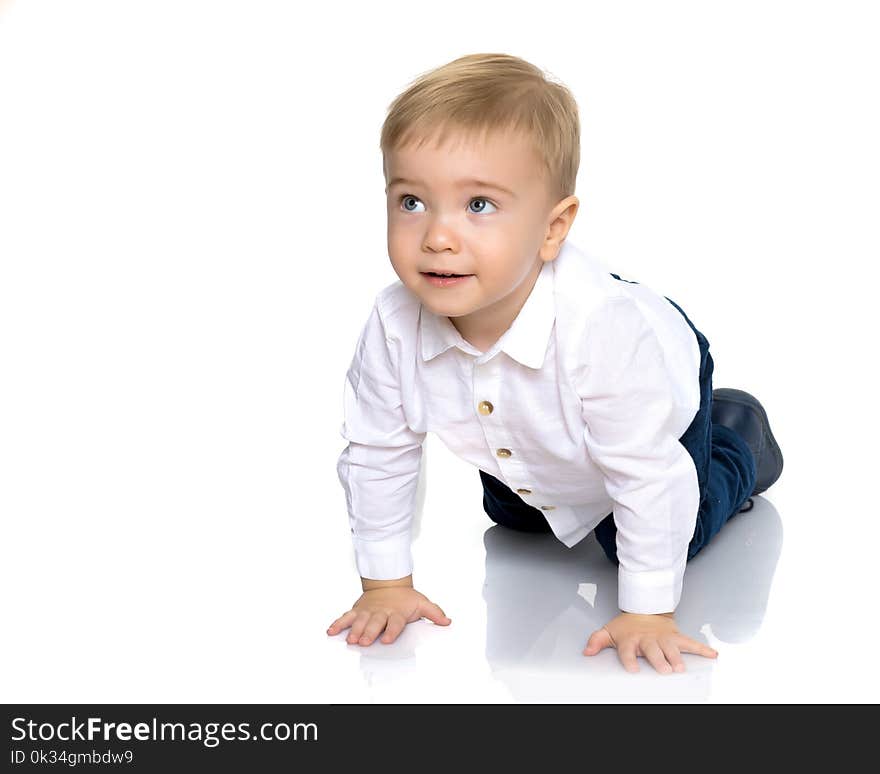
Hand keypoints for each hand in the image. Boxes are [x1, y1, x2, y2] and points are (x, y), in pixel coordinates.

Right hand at [326, 587, 450, 645]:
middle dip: (369, 632)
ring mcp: (368, 612)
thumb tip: (447, 621)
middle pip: (374, 623)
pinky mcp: (357, 611)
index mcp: (396, 612)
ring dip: (354, 630)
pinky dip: (338, 624)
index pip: (395, 623)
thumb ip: (434, 613)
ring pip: (359, 621)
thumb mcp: (422, 603)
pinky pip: (346, 617)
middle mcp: (381, 612)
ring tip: (350, 639)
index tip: (387, 639)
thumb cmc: (405, 598)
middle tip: (363, 641)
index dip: (391, 631)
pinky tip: (331, 631)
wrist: (388, 583)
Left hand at [583, 611, 717, 673]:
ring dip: (677, 657)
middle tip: (664, 669)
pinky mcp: (676, 636)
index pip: (628, 650)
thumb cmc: (628, 626)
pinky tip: (712, 654)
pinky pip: (691, 642)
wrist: (645, 609)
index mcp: (631, 640)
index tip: (632, 668)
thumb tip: (586, 652)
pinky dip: (702, 648)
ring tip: (681, 667)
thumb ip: (597, 641)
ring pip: (671, 648)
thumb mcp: (609, 631)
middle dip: (659, 659)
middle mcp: (648, 640)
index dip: (629, 659)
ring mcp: (664, 638)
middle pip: (653, 650)